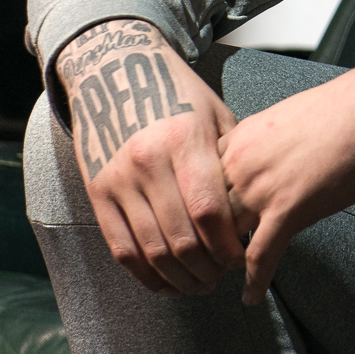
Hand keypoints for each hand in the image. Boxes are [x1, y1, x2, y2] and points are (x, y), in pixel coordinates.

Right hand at [56, 20, 242, 294]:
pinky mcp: (97, 192)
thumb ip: (233, 159)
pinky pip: (121, 248)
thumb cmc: (173, 91)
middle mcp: (147, 161)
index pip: (209, 212)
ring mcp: (118, 179)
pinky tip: (166, 282)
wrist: (111, 69)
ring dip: (180, 278)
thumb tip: (257, 208)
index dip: (228, 246)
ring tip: (200, 283)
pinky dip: (145, 274)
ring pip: (151, 251)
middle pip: (182, 239)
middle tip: (223, 276)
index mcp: (183, 140)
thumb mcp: (213, 113)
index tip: (243, 258)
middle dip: (208, 269)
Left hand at [218, 44, 354, 304]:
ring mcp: (262, 187)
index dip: (192, 209)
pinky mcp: (289, 208)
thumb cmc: (339, 109)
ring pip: (224, 237)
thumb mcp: (282, 121)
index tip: (194, 229)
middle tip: (200, 264)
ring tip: (218, 283)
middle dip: (199, 242)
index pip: (195, 183)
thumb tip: (265, 164)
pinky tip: (250, 298)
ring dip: (221, 264)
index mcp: (237, 139)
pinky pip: (261, 255)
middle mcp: (240, 163)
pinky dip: (254, 281)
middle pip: (203, 213)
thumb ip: (263, 146)